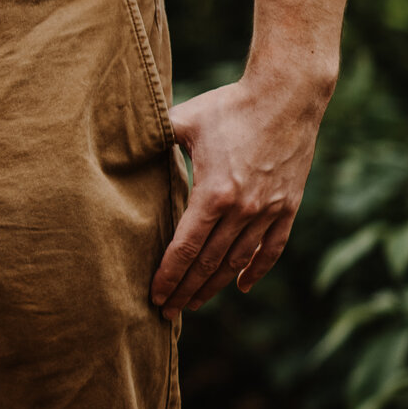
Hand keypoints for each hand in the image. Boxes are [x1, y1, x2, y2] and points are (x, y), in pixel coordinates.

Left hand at [150, 69, 331, 314]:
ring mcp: (270, 210)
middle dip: (186, 290)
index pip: (186, 247)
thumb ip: (153, 141)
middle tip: (167, 312)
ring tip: (195, 303)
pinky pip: (272, 248)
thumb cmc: (228, 106)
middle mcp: (244, 210)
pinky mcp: (289, 206)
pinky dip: (255, 270)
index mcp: (213, 193)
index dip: (169, 276)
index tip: (155, 296)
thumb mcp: (184, 121)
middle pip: (210, 263)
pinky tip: (240, 287)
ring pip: (238, 261)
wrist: (288, 96)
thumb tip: (117, 148)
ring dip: (215, 286)